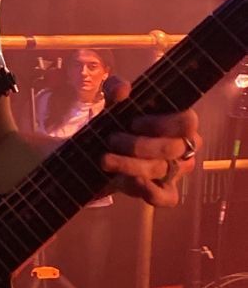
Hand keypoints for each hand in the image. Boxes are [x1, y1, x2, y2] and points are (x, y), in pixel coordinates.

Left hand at [101, 78, 200, 205]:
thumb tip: (123, 89)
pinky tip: (131, 182)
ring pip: (162, 170)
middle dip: (138, 145)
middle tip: (113, 140)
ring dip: (130, 164)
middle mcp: (184, 147)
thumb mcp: (113, 104)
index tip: (134, 122)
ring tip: (105, 159)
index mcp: (179, 122)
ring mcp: (175, 172)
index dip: (162, 123)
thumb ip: (115, 90)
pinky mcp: (164, 192)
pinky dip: (150, 192)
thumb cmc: (119, 123)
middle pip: (172, 148)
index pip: (187, 122)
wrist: (100, 152)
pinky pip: (167, 198)